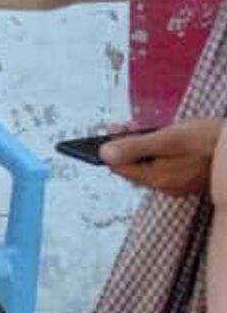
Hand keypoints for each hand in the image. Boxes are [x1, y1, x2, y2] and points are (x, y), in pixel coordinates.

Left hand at [101, 118, 221, 197]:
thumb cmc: (209, 140)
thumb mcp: (168, 138)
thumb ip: (134, 147)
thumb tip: (103, 154)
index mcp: (158, 179)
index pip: (119, 168)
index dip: (110, 149)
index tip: (109, 131)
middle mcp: (166, 186)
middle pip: (134, 167)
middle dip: (124, 146)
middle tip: (120, 126)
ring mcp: (179, 184)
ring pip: (149, 165)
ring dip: (139, 147)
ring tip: (136, 128)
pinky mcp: (190, 178)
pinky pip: (164, 166)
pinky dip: (156, 152)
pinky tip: (157, 139)